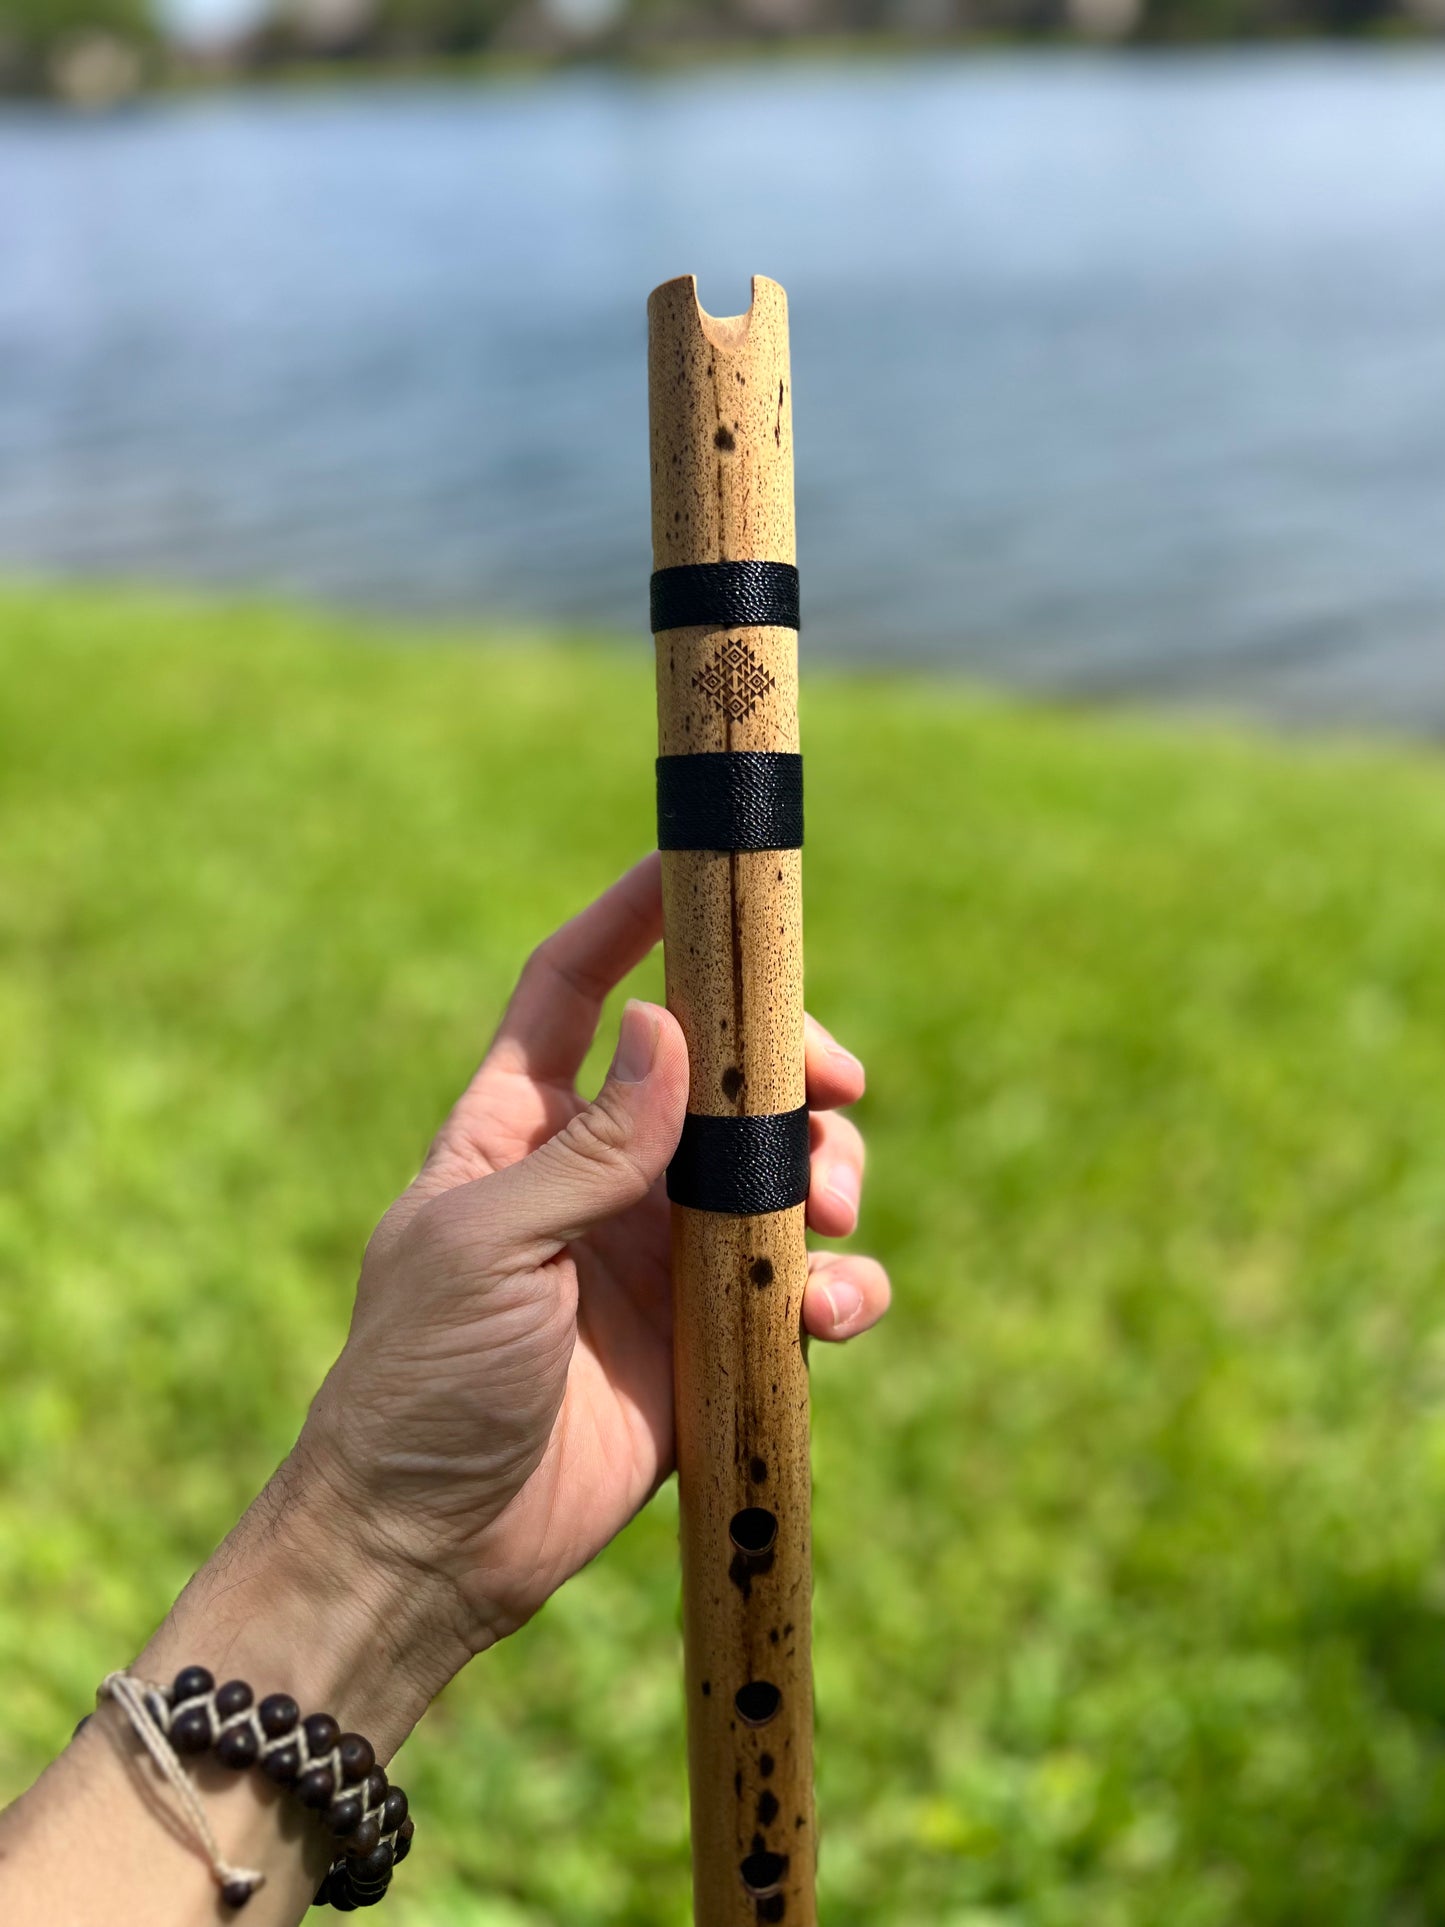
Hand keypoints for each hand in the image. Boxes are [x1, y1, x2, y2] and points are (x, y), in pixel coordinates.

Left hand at [297, 854, 889, 1679]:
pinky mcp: (713, 1342)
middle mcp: (601, 1177)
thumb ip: (587, 1144)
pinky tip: (829, 1310)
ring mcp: (662, 1259)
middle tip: (838, 1085)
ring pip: (777, 1175)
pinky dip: (836, 1288)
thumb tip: (669, 1026)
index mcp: (519, 1126)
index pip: (573, 989)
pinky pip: (799, 1289)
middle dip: (785, 1066)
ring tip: (831, 1213)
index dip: (629, 919)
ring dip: (826, 1175)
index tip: (695, 865)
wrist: (432, 1549)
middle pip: (714, 1075)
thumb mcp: (487, 1246)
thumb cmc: (419, 1382)